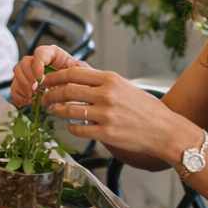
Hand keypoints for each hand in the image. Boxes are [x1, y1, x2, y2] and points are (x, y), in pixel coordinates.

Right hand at [8, 46, 90, 108]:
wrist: (76, 92)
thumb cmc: (79, 80)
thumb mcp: (82, 74)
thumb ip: (77, 72)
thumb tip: (67, 76)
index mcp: (53, 54)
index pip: (40, 52)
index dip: (37, 64)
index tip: (40, 78)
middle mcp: (38, 60)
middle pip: (25, 63)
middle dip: (28, 79)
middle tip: (36, 91)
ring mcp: (30, 71)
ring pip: (17, 72)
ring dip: (23, 86)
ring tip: (32, 98)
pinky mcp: (24, 83)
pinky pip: (14, 86)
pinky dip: (18, 95)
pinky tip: (27, 101)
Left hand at [35, 64, 192, 160]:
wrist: (165, 130)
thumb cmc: (145, 108)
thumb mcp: (124, 86)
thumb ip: (101, 82)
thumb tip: (74, 76)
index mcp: (110, 79)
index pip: (73, 73)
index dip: (54, 77)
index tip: (45, 80)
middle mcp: (107, 95)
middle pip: (67, 91)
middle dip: (50, 94)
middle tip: (42, 97)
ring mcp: (106, 115)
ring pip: (69, 111)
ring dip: (57, 111)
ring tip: (54, 111)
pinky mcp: (106, 134)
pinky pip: (78, 129)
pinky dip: (71, 127)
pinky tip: (71, 126)